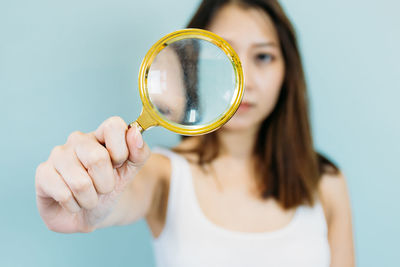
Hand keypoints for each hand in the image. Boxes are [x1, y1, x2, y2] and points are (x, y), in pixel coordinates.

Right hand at [35, 116, 149, 232]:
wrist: (91, 213)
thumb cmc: (109, 188)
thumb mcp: (131, 171)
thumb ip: (139, 152)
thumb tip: (134, 133)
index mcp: (100, 135)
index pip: (113, 125)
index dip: (121, 151)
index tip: (119, 165)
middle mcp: (77, 140)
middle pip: (98, 158)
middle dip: (106, 184)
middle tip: (104, 188)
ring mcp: (58, 155)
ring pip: (80, 182)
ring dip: (90, 199)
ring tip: (88, 198)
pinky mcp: (43, 173)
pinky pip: (63, 194)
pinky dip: (74, 205)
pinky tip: (72, 202)